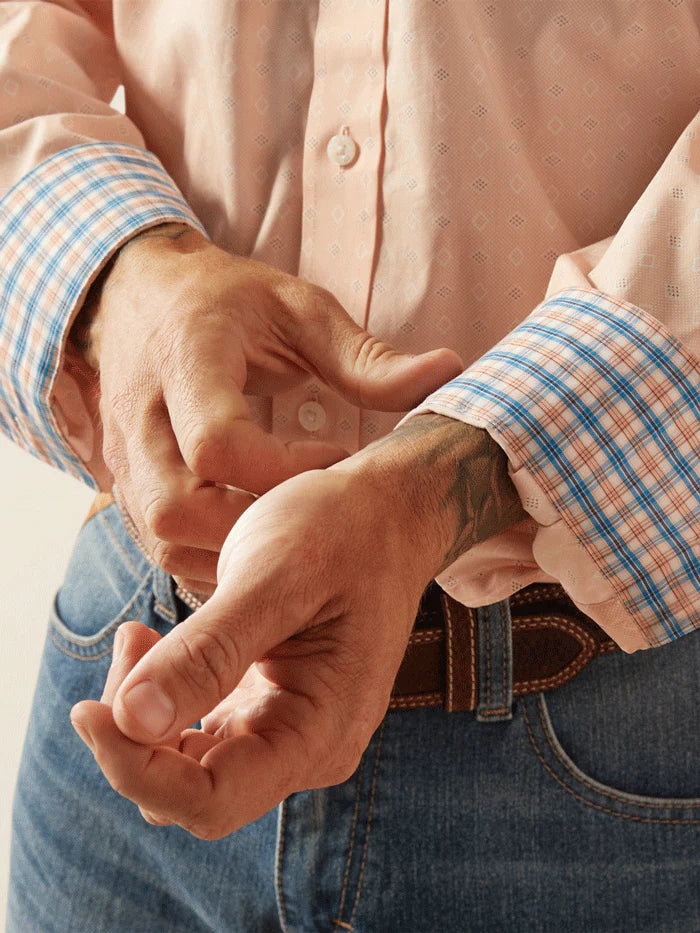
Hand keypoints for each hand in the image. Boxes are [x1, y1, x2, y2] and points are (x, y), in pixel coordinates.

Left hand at [71, 414, 525, 838]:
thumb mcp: (277, 577)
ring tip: (143, 633)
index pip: (211, 798)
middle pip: (189, 788)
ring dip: (145, 713)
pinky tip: (158, 641)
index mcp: (320, 732)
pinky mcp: (270, 707)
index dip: (135, 769)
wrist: (388, 513)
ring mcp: (288, 731)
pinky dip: (165, 696)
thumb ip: (209, 650)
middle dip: (137, 733)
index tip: (88, 710)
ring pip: (186, 764)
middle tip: (134, 638)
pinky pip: (199, 732)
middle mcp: (306, 748)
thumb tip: (132, 720)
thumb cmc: (345, 533)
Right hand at [72, 222, 462, 593]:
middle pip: (179, 509)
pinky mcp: (123, 484)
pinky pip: (160, 546)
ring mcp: (123, 457)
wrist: (140, 297)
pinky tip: (258, 539)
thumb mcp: (300, 311)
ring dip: (236, 551)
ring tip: (293, 531)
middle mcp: (141, 416)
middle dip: (259, 529)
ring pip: (165, 539)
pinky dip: (212, 555)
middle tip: (318, 514)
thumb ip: (366, 358)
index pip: (218, 443)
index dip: (286, 471)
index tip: (337, 459)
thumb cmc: (227, 301)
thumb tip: (450, 373)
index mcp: (187, 359)